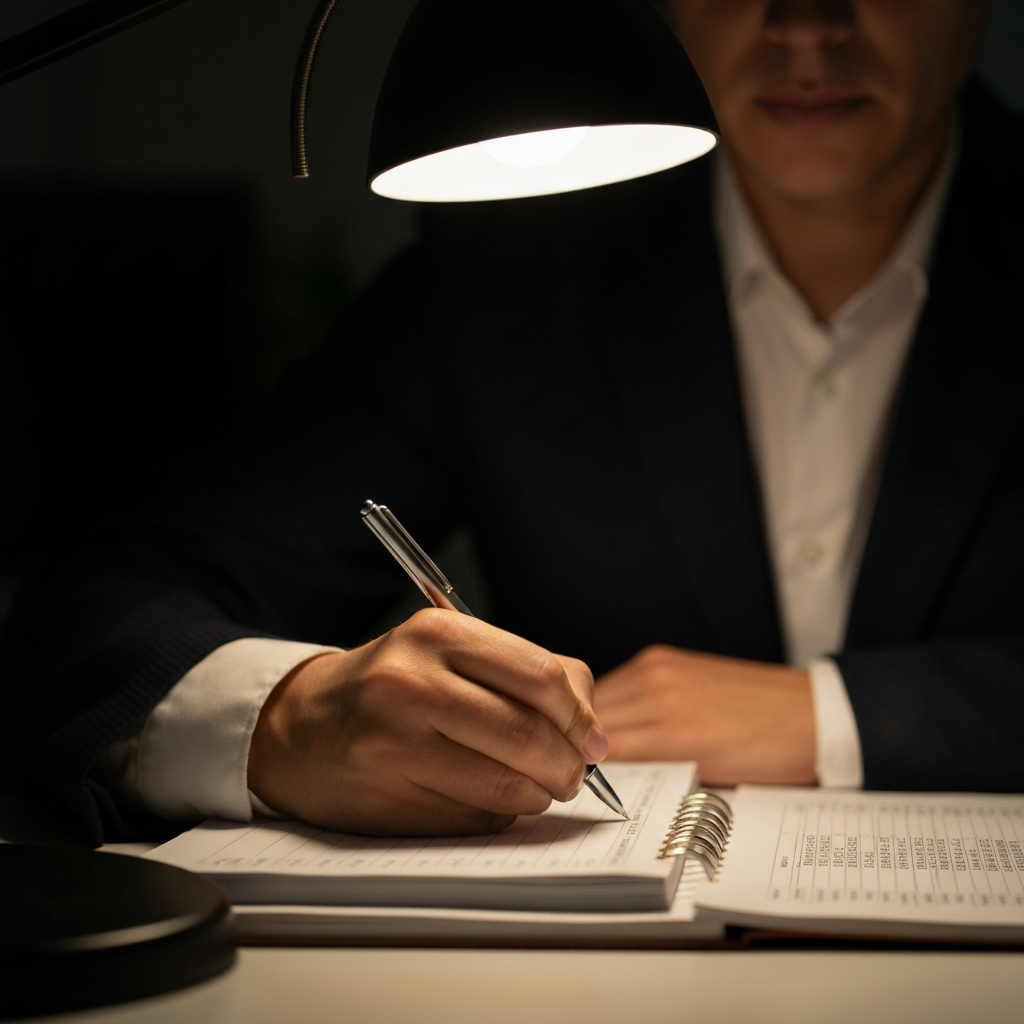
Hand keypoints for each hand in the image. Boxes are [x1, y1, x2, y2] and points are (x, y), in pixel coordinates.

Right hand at [247, 609, 605, 835]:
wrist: (302, 725)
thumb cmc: (395, 685)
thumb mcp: (452, 652)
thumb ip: (529, 675)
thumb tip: (595, 733)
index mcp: (438, 634)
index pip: (542, 678)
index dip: (581, 718)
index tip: (593, 740)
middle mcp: (412, 683)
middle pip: (530, 737)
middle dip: (568, 767)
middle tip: (572, 774)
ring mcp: (394, 744)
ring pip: (507, 789)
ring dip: (536, 797)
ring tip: (531, 787)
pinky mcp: (385, 798)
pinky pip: (475, 821)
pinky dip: (495, 817)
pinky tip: (479, 796)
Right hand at [594, 645, 814, 785]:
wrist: (812, 717)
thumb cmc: (771, 759)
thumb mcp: (711, 785)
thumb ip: (657, 778)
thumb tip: (614, 781)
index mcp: (673, 733)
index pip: (600, 755)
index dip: (583, 773)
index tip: (575, 787)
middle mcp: (659, 693)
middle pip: (589, 723)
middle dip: (578, 746)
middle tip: (571, 768)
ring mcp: (659, 670)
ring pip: (597, 699)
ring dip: (587, 721)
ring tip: (584, 745)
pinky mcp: (662, 657)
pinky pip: (618, 681)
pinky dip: (609, 701)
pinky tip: (614, 720)